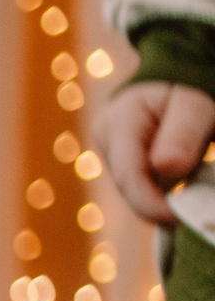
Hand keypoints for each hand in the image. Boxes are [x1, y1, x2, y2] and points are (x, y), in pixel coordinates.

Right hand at [103, 80, 214, 224]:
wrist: (182, 82)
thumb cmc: (192, 89)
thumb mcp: (195, 106)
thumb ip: (181, 135)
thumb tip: (165, 167)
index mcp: (118, 119)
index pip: (128, 174)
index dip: (150, 203)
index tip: (178, 219)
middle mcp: (105, 138)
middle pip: (129, 186)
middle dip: (160, 200)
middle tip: (194, 211)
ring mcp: (109, 151)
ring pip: (135, 189)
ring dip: (164, 193)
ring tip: (193, 183)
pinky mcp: (120, 161)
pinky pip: (140, 185)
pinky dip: (162, 189)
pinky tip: (181, 184)